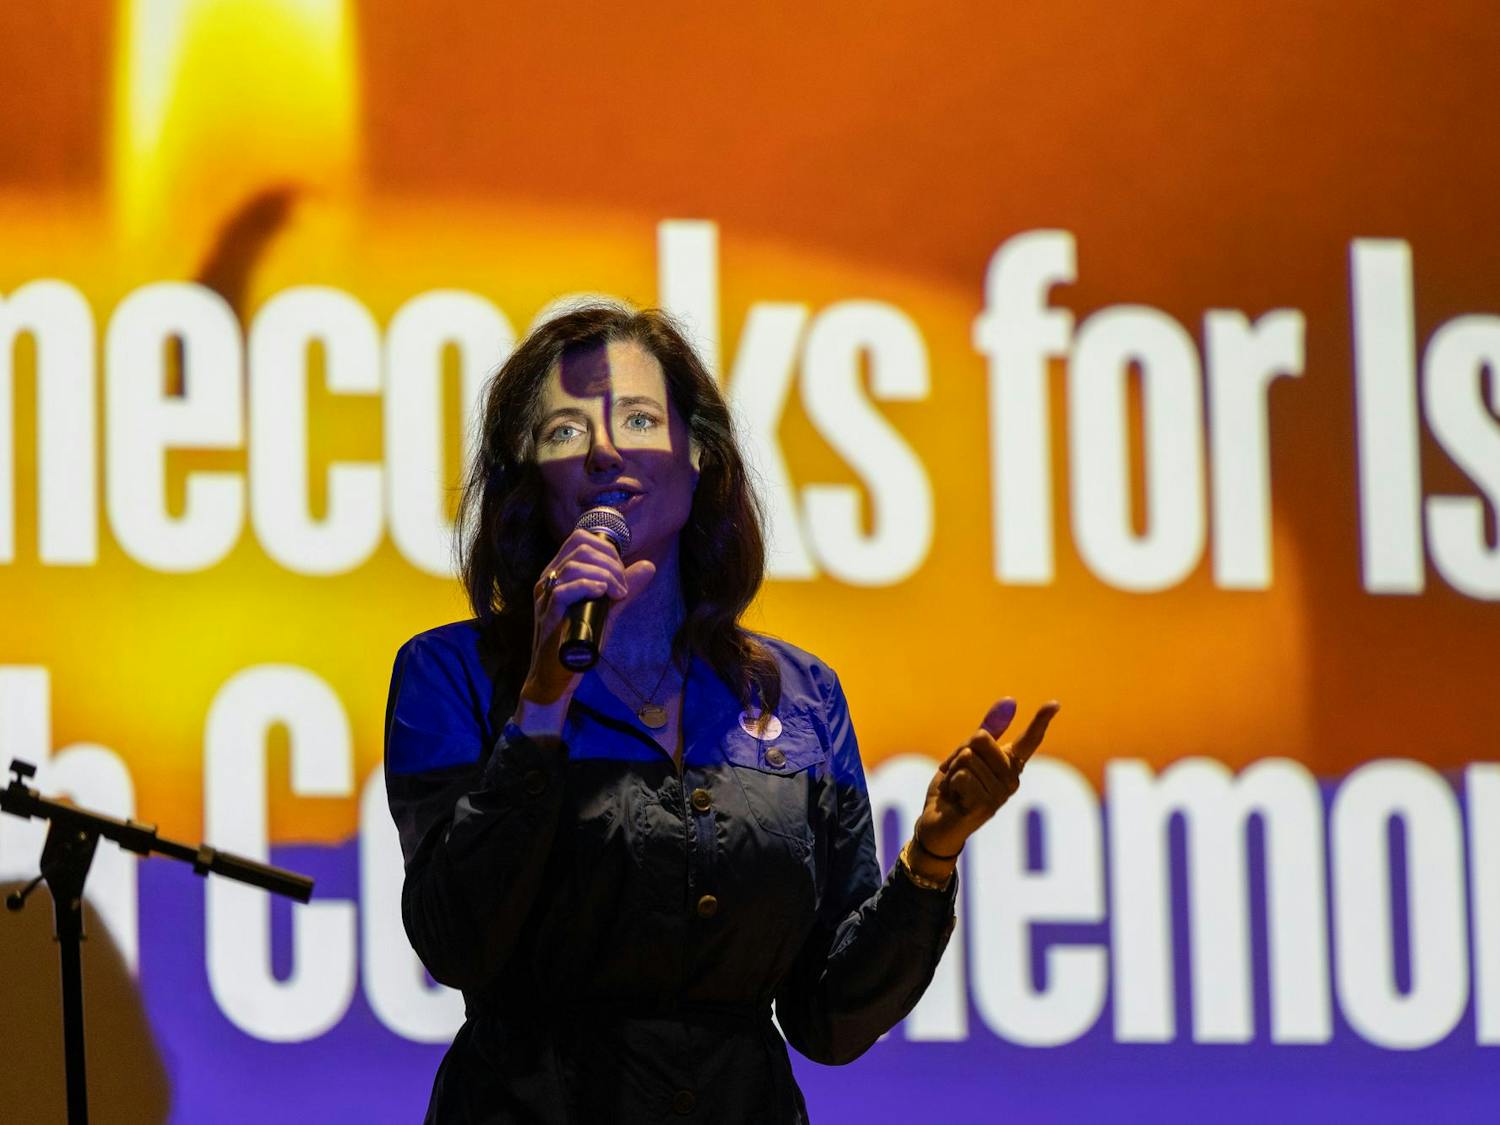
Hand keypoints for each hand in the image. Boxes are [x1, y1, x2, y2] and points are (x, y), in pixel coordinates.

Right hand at [516, 529, 655, 723]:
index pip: (579, 539)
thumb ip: (625, 587)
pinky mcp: (547, 615)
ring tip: (618, 595)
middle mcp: (548, 579)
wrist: (556, 677)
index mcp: (559, 573)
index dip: (607, 549)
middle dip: (611, 561)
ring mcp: (545, 596)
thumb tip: (649, 565)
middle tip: (623, 587)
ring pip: (574, 565)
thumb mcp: (607, 608)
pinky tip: (604, 594)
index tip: (622, 574)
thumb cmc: (578, 642)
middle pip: (579, 545)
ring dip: (605, 575)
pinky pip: (563, 590)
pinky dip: (589, 586)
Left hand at [911, 697, 1060, 865]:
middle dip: (960, 752)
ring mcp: (1001, 795)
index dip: (1041, 720)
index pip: (1029, 740)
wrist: (937, 824)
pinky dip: (951, 783)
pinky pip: (962, 774)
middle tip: (958, 773)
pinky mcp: (987, 806)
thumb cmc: (954, 787)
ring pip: (967, 756)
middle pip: (981, 738)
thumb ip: (987, 731)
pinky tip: (956, 799)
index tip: (1054, 703)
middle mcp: (1012, 780)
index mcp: (1009, 765)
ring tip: (957, 789)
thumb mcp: (967, 754)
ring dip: (953, 770)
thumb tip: (1011, 700)